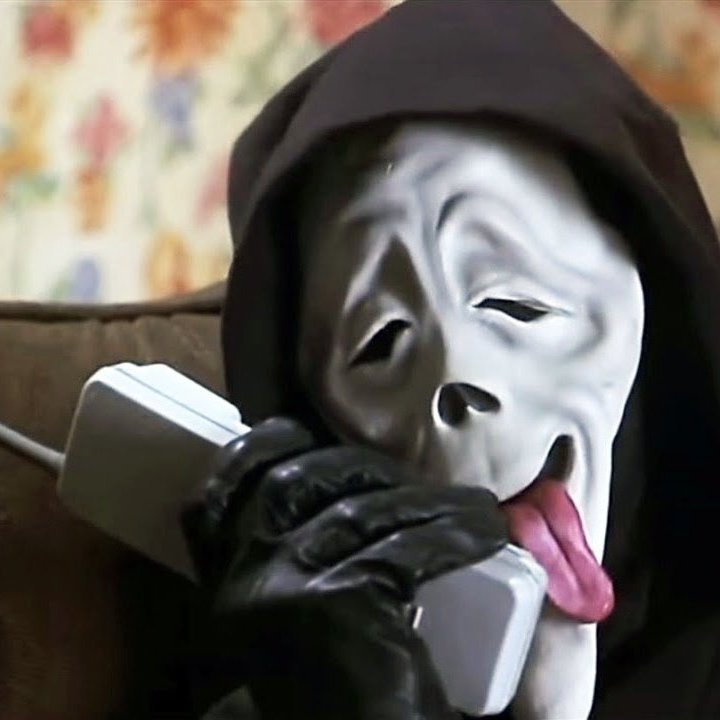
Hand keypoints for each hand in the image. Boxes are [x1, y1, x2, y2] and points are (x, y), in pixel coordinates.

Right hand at [183, 417, 507, 719]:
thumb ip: (286, 570)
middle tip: (405, 477)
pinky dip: (454, 531)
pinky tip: (484, 530)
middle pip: (292, 483)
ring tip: (473, 504)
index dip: (250, 454)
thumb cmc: (331, 696)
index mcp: (223, 590)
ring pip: (362, 509)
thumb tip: (337, 499)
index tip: (291, 432)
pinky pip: (408, 544)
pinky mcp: (340, 603)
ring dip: (427, 498)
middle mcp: (243, 583)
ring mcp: (286, 589)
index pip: (213, 501)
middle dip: (352, 465)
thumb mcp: (284, 629)